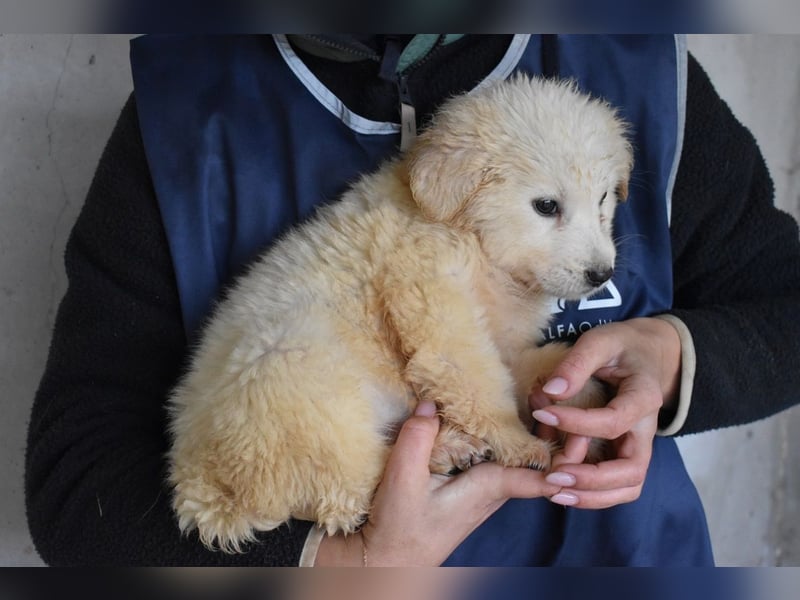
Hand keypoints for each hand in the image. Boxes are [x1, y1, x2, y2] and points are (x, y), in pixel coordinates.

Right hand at [315, 401, 560, 565]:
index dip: (563, 458)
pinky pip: (507, 459)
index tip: (581, 433)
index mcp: (487, 488)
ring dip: (540, 433)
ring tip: (542, 396)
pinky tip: (511, 416)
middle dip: (557, 432)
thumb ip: (417, 439)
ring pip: (526, 460)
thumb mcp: (403, 479)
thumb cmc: (400, 528)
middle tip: (559, 396)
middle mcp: (495, 490)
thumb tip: (430, 402)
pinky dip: (516, 438)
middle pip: (541, 462)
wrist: (390, 560)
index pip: (538, 475)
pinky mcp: (476, 487)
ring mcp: (488, 490)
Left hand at [528, 317, 680, 508]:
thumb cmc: (623, 346)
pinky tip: (562, 490)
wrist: (651, 354)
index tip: (543, 412)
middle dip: (591, 478)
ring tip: (555, 491)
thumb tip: (552, 391)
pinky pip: (617, 485)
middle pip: (631, 469)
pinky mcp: (627, 453)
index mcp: (644, 397)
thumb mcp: (601, 341)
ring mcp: (639, 445)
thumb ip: (578, 363)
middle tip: (553, 476)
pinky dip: (593, 495)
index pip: (613, 421)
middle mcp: (646, 429)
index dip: (576, 423)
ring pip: (628, 486)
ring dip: (592, 495)